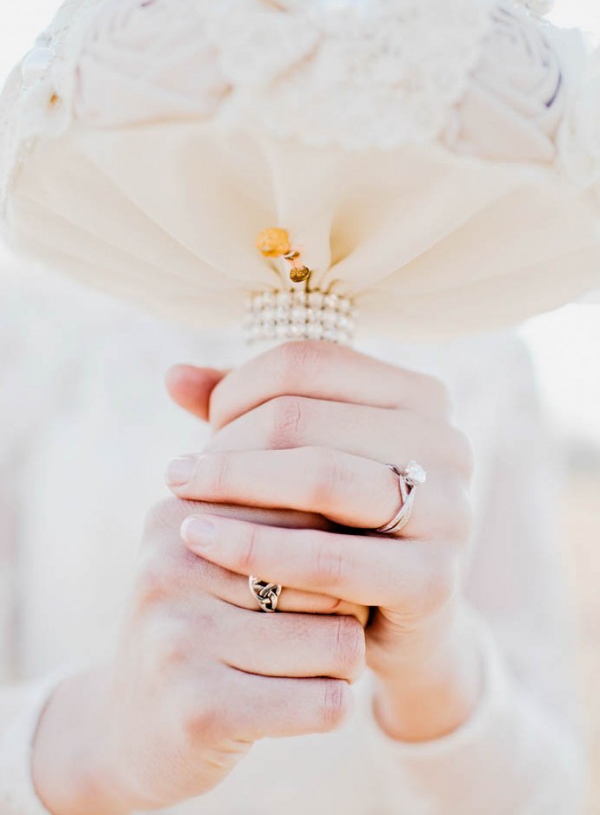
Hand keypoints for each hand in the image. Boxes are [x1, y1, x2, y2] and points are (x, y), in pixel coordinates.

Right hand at [32, 498, 365, 814]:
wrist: (125, 731)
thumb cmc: (199, 631)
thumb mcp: (212, 560)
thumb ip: (275, 523)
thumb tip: (369, 521)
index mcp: (180, 517)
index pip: (312, 512)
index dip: (338, 550)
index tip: (320, 578)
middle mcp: (172, 568)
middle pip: (333, 576)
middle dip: (347, 607)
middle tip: (314, 630)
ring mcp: (181, 639)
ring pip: (341, 642)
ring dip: (343, 664)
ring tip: (305, 669)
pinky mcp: (203, 710)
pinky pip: (327, 702)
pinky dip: (334, 707)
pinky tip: (299, 706)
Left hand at [166, 342, 482, 741]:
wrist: (394, 625)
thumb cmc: (339, 527)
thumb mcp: (300, 461)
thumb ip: (246, 414)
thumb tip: (173, 375)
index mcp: (418, 397)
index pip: (307, 362)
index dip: (239, 390)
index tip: (204, 428)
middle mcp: (446, 443)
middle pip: (304, 415)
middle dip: (227, 444)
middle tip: (179, 473)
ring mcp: (450, 510)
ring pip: (319, 476)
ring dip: (233, 484)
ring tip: (179, 497)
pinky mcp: (434, 579)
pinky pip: (328, 557)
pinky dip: (254, 547)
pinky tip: (201, 541)